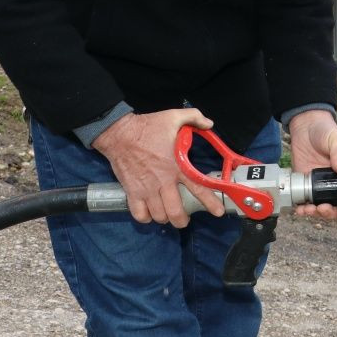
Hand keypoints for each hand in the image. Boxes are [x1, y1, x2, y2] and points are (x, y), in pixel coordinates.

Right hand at [92, 108, 223, 226]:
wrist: (119, 133)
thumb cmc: (148, 126)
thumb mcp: (174, 116)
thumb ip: (195, 118)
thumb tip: (209, 123)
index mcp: (177, 165)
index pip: (198, 188)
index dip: (210, 202)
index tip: (217, 212)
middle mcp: (163, 181)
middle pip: (175, 211)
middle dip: (182, 220)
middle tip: (185, 219)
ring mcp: (146, 188)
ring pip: (159, 215)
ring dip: (165, 218)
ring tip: (168, 214)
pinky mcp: (132, 192)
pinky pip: (139, 214)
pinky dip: (146, 218)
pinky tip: (150, 213)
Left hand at [287, 109, 336, 220]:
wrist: (304, 125)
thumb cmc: (325, 130)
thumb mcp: (336, 139)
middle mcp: (333, 182)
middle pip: (335, 206)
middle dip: (330, 213)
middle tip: (322, 208)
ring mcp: (317, 184)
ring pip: (319, 207)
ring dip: (315, 213)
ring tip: (308, 209)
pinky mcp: (304, 183)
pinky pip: (304, 200)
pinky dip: (302, 208)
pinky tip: (299, 208)